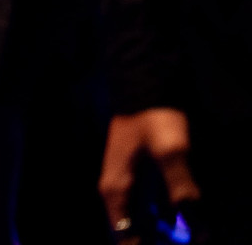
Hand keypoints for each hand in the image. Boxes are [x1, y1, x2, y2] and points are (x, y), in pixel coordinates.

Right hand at [101, 109, 199, 240]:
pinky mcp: (140, 174)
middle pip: (132, 231)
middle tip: (181, 242)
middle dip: (155, 240)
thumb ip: (183, 192)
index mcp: (115, 191)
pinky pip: (151, 206)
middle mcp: (116, 191)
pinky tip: (184, 221)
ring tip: (185, 237)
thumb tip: (199, 233)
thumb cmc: (151, 118)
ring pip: (142, 220)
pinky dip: (167, 218)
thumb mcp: (171, 152)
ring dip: (162, 233)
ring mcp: (128, 181)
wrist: (145, 85)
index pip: (124, 237)